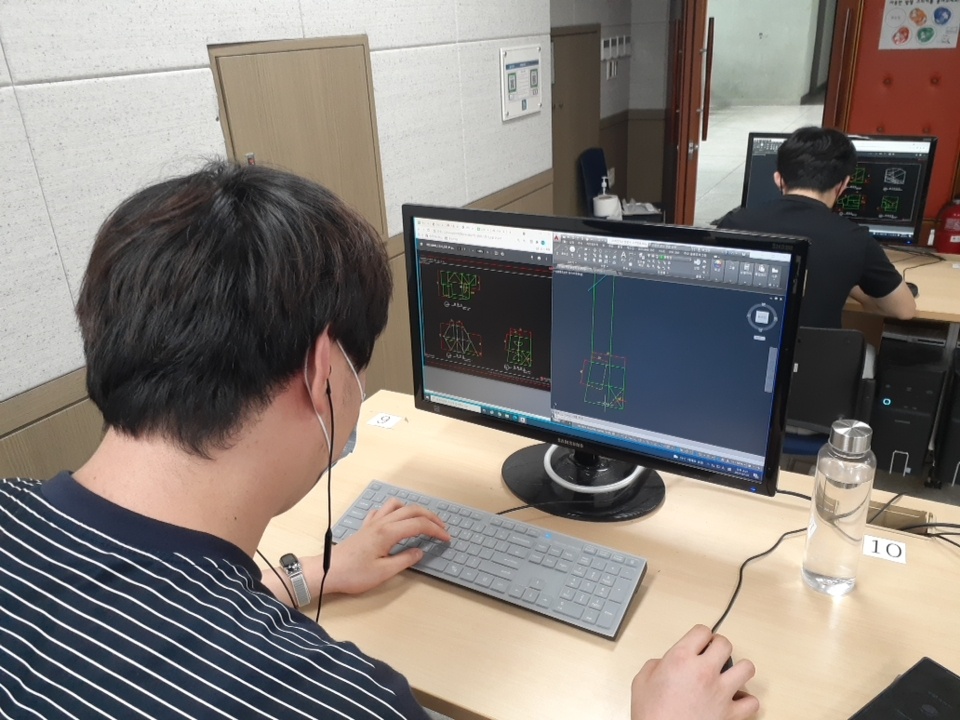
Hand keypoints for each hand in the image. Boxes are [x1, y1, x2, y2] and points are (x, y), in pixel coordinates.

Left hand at [320, 498, 449, 595]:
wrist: (328, 571)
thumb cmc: (354, 574)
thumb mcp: (384, 572)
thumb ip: (405, 560)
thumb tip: (420, 552)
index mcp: (388, 532)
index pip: (419, 524)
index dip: (436, 530)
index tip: (446, 538)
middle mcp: (381, 522)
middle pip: (412, 510)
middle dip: (431, 517)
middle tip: (442, 528)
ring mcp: (372, 522)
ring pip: (397, 505)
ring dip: (413, 509)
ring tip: (422, 521)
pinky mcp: (365, 527)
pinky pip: (382, 510)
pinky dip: (395, 511)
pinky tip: (396, 520)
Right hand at [631, 625, 758, 719]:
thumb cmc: (651, 715)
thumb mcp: (641, 681)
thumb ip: (655, 665)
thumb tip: (665, 664)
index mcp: (681, 659)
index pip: (702, 631)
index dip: (700, 636)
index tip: (698, 643)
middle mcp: (704, 671)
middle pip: (725, 643)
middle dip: (719, 647)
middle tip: (712, 655)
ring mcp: (721, 692)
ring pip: (747, 668)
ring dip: (738, 669)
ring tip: (728, 675)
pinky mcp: (731, 714)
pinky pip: (752, 702)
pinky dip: (745, 701)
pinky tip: (734, 701)